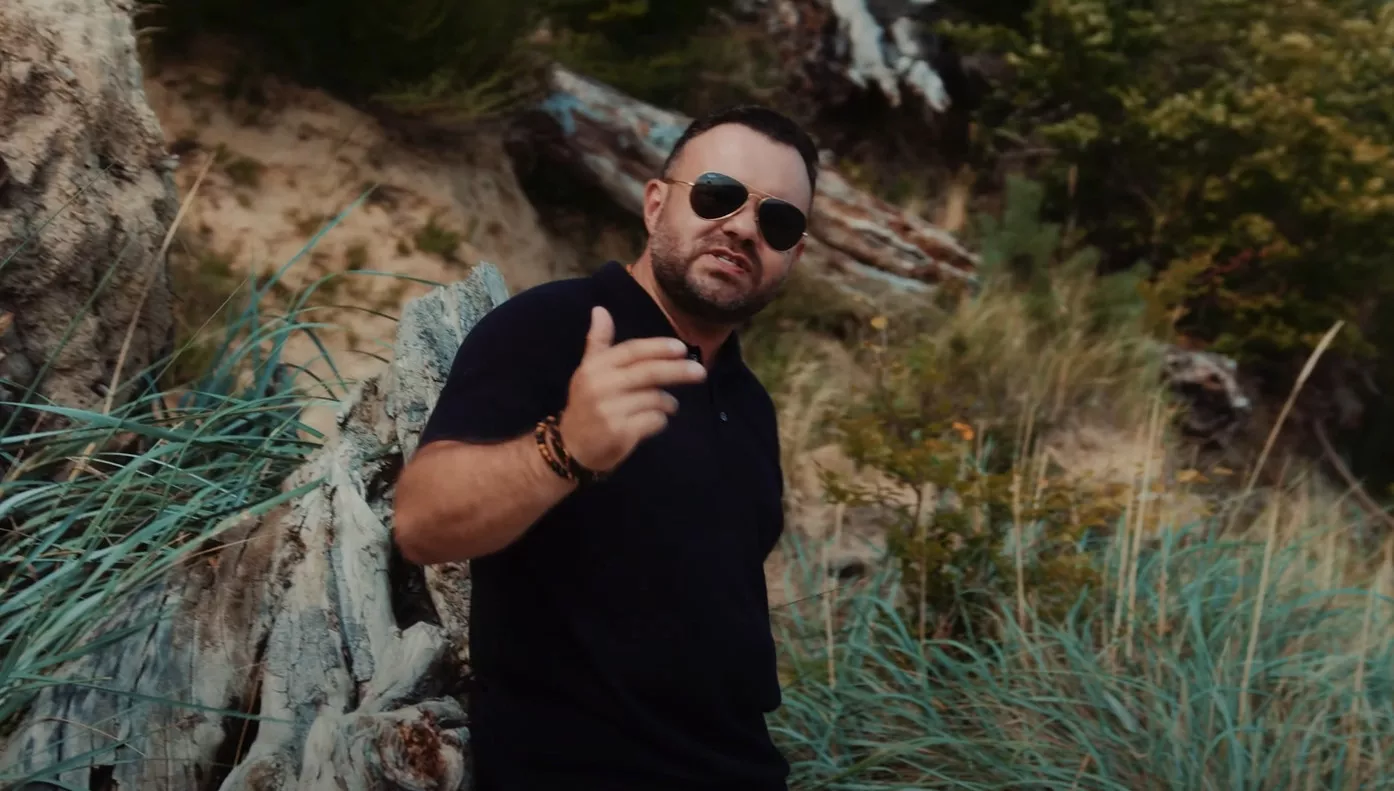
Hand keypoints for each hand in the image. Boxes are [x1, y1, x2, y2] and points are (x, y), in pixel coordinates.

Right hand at [557, 306, 705, 472]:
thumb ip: (599, 342)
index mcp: (595, 368)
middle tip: (700, 372)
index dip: (658, 348)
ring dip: (668, 402)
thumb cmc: (586, 405)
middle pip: (647, 373)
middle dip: (677, 371)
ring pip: (654, 399)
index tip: (681, 348)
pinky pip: (653, 420)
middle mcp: (600, 386)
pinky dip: (661, 420)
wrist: (571, 446)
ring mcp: (608, 410)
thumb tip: (600, 309)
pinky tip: (655, 421)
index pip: (632, 351)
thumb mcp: (587, 371)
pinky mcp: (618, 433)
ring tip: (669, 404)